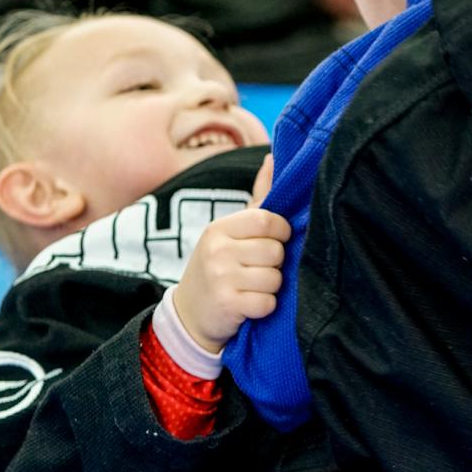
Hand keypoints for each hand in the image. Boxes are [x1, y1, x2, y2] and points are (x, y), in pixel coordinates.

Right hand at [174, 154, 289, 351]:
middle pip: (275, 251)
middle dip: (275, 264)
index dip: (280, 233)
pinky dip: (265, 307)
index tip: (273, 241)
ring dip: (271, 287)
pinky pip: (267, 303)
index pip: (268, 220)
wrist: (190, 314)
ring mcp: (220, 277)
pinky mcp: (227, 304)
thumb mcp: (232, 231)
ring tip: (251, 287)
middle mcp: (217, 249)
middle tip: (257, 270)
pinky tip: (249, 305)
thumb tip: (273, 157)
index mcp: (220, 227)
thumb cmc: (221, 266)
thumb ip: (258, 197)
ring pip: (274, 278)